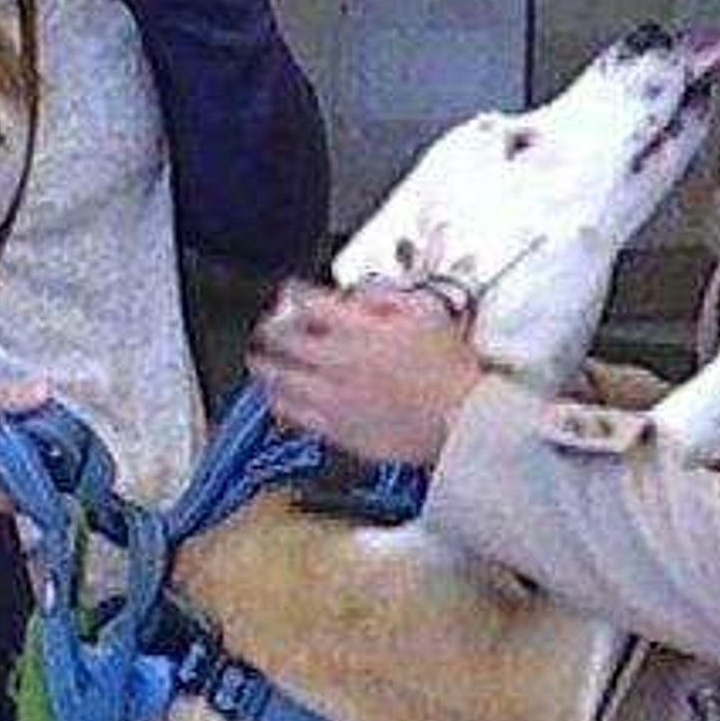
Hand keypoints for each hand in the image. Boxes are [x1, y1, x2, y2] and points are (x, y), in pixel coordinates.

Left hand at [247, 286, 483, 469]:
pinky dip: (278, 402)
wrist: (461, 420)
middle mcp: (338, 361)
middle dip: (270, 329)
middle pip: (284, 340)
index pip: (310, 302)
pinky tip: (275, 398)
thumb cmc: (450, 371)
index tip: (291, 292)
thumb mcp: (426, 313)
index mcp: (359, 329)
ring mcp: (332, 397)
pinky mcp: (336, 428)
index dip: (295, 293)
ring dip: (264, 366)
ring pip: (280, 379)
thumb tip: (361, 294)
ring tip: (258, 361)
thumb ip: (386, 298)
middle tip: (265, 326)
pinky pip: (293, 414)